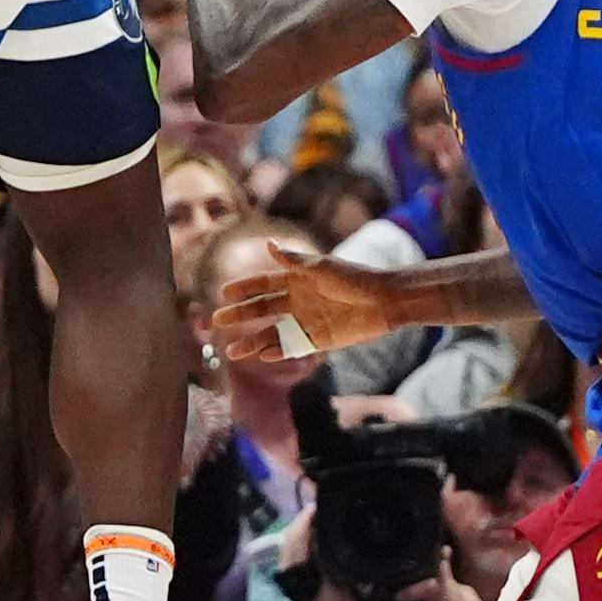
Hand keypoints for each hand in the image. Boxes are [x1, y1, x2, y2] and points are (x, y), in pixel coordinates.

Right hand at [208, 241, 406, 361]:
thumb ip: (295, 262)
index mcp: (297, 280)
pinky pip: (294, 348)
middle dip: (240, 316)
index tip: (224, 292)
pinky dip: (279, 352)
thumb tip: (269, 245)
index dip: (245, 288)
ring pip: (273, 334)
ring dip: (254, 342)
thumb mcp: (322, 268)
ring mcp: (307, 322)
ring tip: (233, 352)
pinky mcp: (319, 340)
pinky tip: (265, 356)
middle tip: (217, 321)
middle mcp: (298, 301)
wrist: (384, 301)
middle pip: (263, 311)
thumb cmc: (355, 278)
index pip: (264, 284)